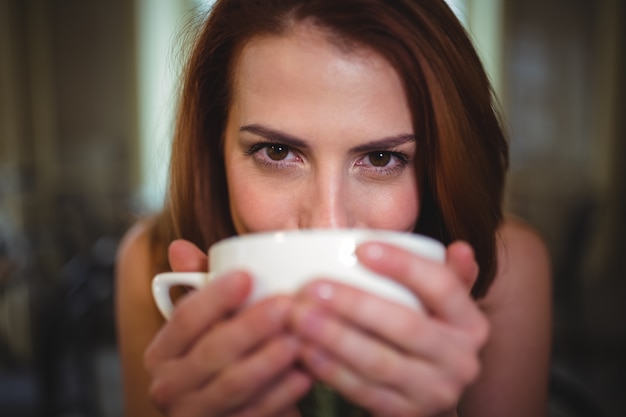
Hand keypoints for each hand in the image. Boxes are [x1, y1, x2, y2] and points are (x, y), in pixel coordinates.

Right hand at [144, 240, 311, 416]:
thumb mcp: (207, 322)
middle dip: (250, 327)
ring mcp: (195, 414)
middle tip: (285, 305)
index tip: (247, 274)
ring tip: (298, 339)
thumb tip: (179, 246)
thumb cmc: (220, 353)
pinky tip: (305, 374)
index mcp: (163, 351)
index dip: (215, 296)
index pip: (184, 318)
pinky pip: (255, 415)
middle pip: (211, 352)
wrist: (225, 411)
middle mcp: (170, 385)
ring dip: (268, 361)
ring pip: (233, 386)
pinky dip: (281, 395)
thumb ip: (199, 286)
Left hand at [290, 241, 488, 416]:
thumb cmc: (428, 333)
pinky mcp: (406, 414)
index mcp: (471, 324)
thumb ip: (449, 278)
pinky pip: (363, 391)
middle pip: (406, 326)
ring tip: (299, 316)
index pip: (443, 287)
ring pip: (379, 361)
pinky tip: (305, 349)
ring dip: (334, 337)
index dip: (403, 265)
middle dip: (355, 304)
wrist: (430, 395)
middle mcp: (462, 360)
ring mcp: (435, 392)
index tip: (360, 248)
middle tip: (312, 286)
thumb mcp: (444, 307)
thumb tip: (461, 248)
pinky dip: (332, 370)